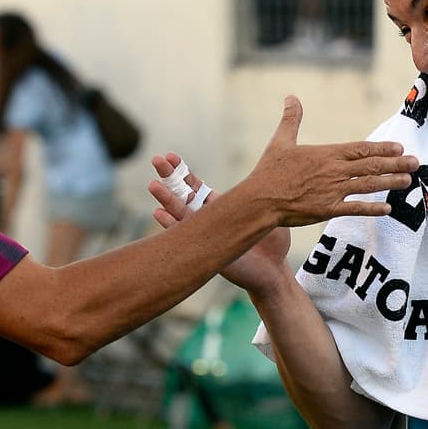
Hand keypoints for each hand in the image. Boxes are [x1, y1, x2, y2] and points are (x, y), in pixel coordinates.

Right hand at [149, 152, 292, 294]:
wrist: (275, 272)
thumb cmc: (274, 241)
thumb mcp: (271, 210)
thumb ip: (263, 193)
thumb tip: (270, 169)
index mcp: (221, 206)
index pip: (197, 187)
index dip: (184, 173)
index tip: (172, 156)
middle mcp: (209, 219)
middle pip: (184, 195)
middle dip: (170, 178)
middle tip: (156, 160)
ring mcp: (206, 235)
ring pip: (181, 214)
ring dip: (167, 200)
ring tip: (153, 185)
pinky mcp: (208, 252)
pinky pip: (187, 237)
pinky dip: (172, 226)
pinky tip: (159, 214)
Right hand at [240, 95, 416, 228]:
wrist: (260, 199)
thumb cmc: (269, 171)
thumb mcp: (280, 141)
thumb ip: (291, 119)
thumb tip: (290, 97)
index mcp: (327, 154)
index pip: (360, 148)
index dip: (382, 148)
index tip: (399, 147)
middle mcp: (335, 171)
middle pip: (371, 165)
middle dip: (396, 164)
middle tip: (416, 162)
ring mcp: (333, 191)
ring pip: (369, 184)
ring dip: (391, 182)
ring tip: (409, 182)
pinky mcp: (328, 209)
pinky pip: (356, 208)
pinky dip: (373, 209)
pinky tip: (388, 209)